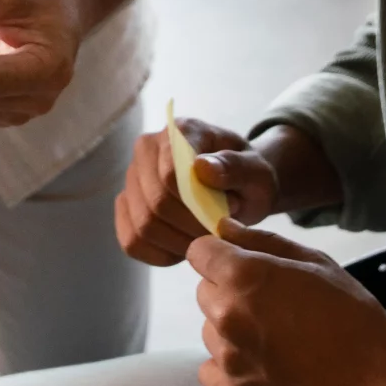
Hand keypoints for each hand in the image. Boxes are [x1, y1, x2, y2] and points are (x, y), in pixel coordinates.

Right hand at [117, 117, 285, 265]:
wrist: (239, 188)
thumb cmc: (248, 177)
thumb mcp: (258, 171)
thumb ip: (236, 167)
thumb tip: (201, 167)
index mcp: (181, 131)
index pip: (171, 174)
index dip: (198, 204)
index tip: (229, 210)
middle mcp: (147, 149)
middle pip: (156, 203)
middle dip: (191, 228)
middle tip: (219, 234)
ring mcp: (132, 178)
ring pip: (142, 226)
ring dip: (178, 243)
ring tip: (205, 239)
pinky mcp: (126, 206)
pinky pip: (132, 241)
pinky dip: (160, 253)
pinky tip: (184, 248)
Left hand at [189, 221, 385, 385]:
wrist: (375, 384)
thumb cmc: (351, 316)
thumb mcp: (316, 263)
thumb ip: (262, 241)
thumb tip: (223, 228)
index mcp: (245, 277)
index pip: (199, 252)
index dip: (220, 254)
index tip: (240, 264)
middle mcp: (227, 316)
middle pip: (204, 291)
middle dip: (228, 291)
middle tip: (271, 306)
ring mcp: (228, 360)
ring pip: (209, 331)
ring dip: (231, 330)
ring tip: (274, 340)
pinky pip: (211, 370)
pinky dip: (231, 367)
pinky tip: (265, 366)